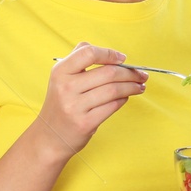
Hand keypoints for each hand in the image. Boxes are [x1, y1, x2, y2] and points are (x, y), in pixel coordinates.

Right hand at [33, 42, 146, 160]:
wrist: (49, 137)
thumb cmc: (60, 104)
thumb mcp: (61, 78)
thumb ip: (79, 60)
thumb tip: (110, 53)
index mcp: (60, 72)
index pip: (88, 53)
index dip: (109, 54)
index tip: (123, 58)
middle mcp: (66, 87)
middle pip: (108, 73)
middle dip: (130, 73)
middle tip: (141, 74)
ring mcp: (75, 106)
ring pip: (114, 90)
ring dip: (132, 86)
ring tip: (140, 86)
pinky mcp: (85, 123)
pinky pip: (113, 106)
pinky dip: (124, 99)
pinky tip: (127, 97)